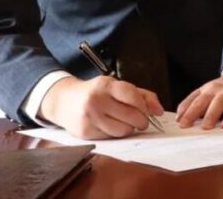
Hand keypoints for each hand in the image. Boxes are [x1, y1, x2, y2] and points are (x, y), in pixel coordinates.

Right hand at [39, 76, 163, 139]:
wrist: (63, 101)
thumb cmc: (96, 92)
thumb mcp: (116, 87)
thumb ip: (141, 95)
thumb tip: (159, 110)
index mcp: (106, 85)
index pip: (133, 97)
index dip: (145, 106)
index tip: (146, 110)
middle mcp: (96, 100)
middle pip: (132, 116)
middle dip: (142, 120)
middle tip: (141, 120)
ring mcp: (90, 117)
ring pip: (124, 130)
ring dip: (130, 128)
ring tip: (125, 122)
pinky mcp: (85, 132)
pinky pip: (111, 138)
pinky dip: (116, 134)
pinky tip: (111, 126)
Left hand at [175, 74, 222, 128]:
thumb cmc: (222, 89)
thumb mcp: (205, 91)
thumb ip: (191, 102)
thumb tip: (179, 117)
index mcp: (211, 90)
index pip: (199, 101)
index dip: (191, 112)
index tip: (183, 124)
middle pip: (218, 103)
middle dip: (211, 114)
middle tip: (205, 127)